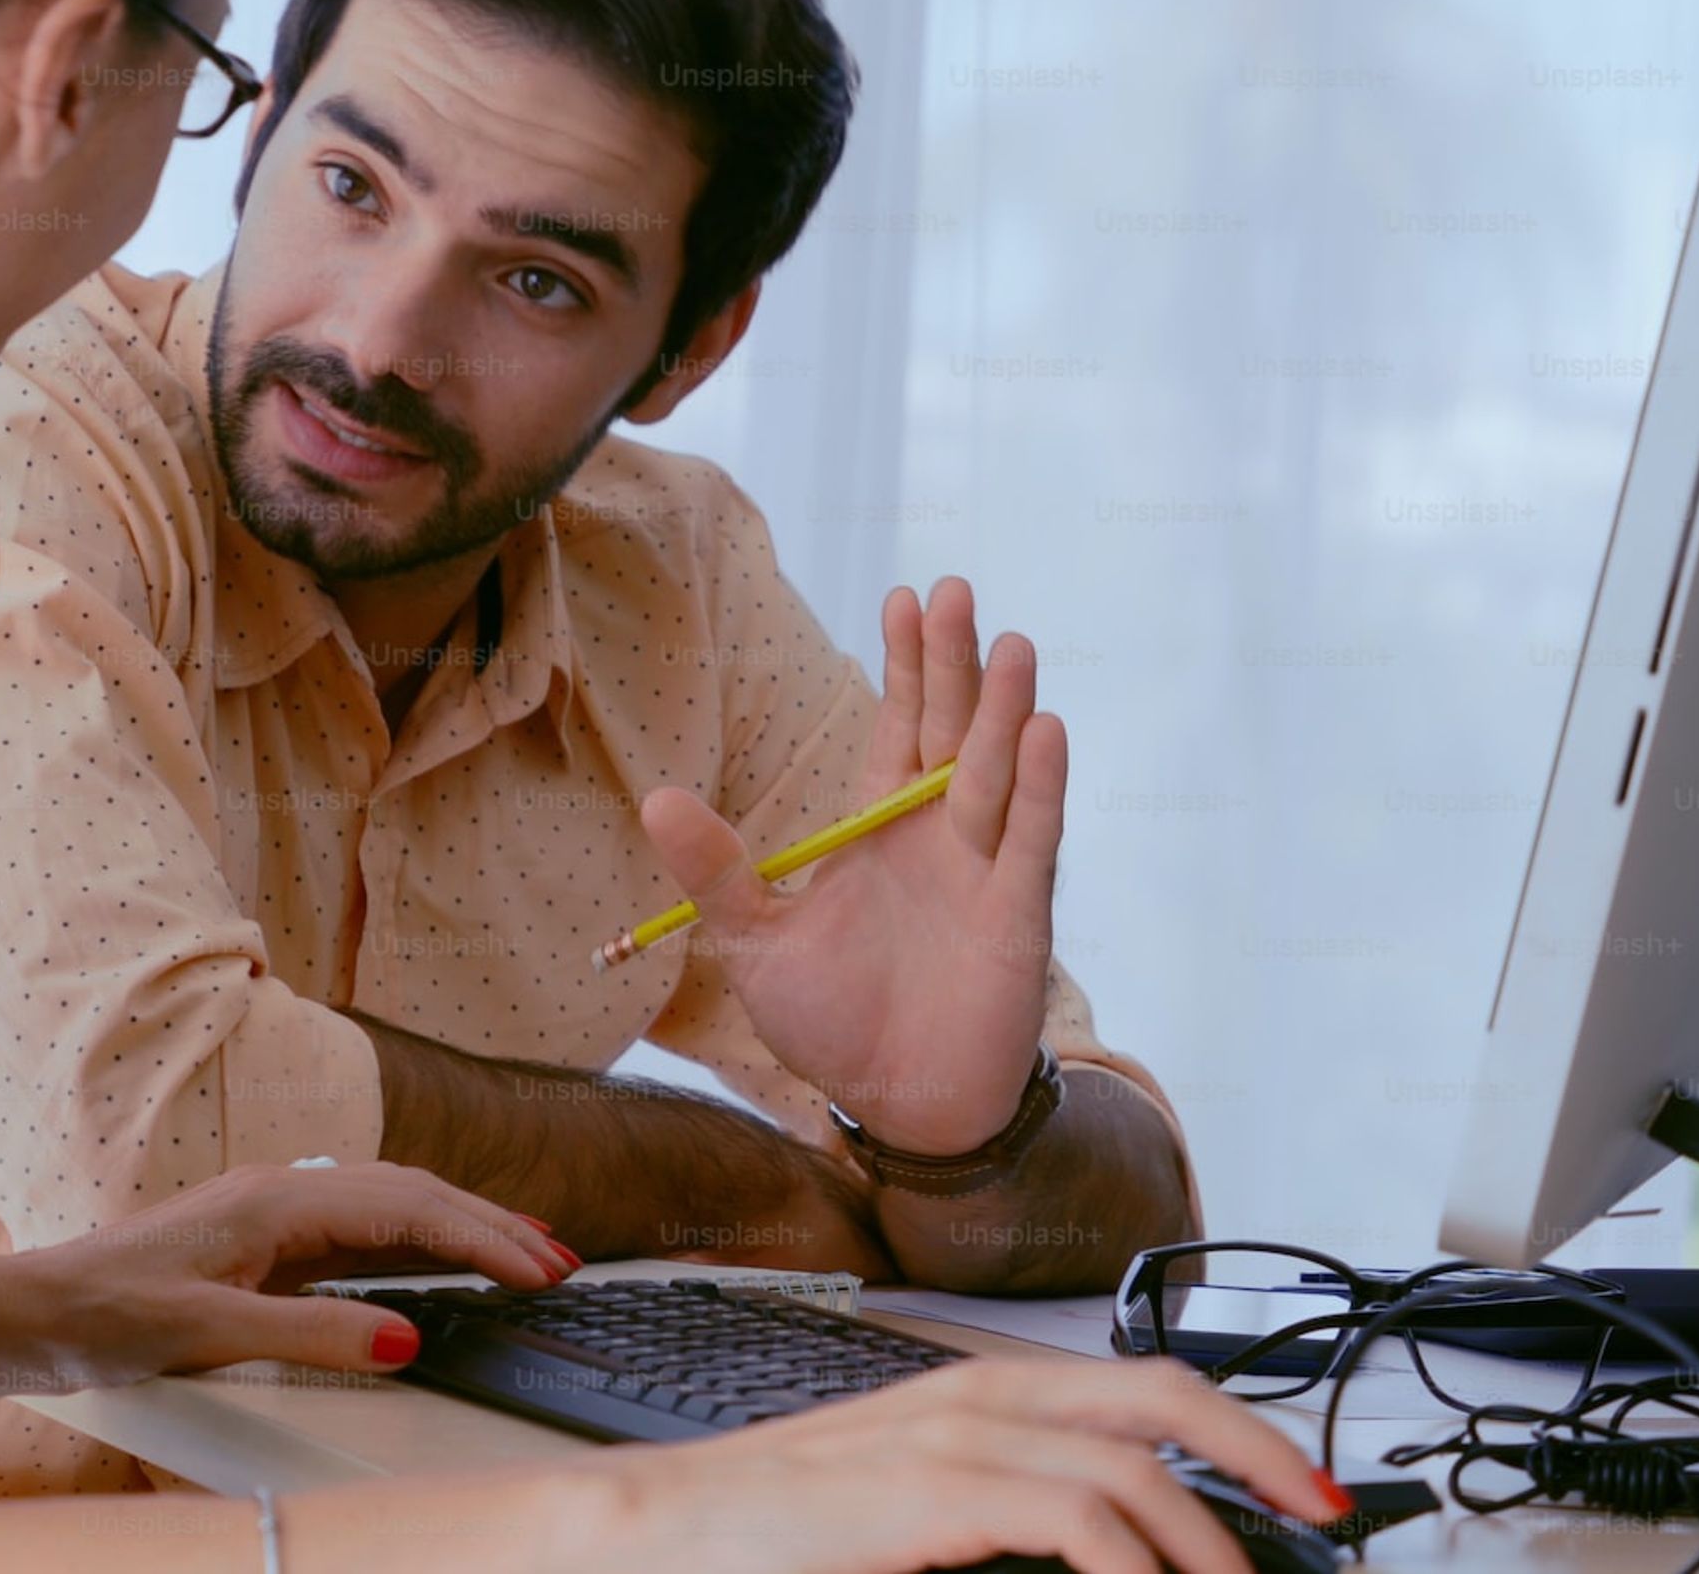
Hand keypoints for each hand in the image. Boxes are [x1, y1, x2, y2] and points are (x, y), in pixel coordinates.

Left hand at [14, 1162, 579, 1388]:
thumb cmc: (103, 1315)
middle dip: (496, 1226)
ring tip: (529, 1253)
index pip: (413, 1211)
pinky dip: (425, 1238)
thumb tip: (409, 1337)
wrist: (29, 1312)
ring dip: (467, 1225)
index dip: (485, 1239)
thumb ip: (312, 1336)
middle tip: (561, 1263)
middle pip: (419, 1196)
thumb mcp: (207, 1336)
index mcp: (285, 1199)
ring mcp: (283, 1209)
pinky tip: (444, 1256)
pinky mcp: (272, 1237)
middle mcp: (292, 1190)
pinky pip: (371, 1227)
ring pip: (400, 1204)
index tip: (541, 1270)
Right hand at [397, 1354, 1351, 1573]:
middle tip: (1328, 1513)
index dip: (1239, 1425)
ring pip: (1127, 1461)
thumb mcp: (922, 1507)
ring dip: (1208, 1531)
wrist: (668, 1526)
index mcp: (986, 1387)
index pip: (1141, 1381)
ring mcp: (955, 1435)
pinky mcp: (929, 1490)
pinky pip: (1068, 1515)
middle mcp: (982, 1392)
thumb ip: (1009, 1511)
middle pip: (1156, 1395)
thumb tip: (1111, 1545)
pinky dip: (1131, 1557)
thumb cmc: (787, 1523)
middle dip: (1259, 1449)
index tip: (1304, 1487)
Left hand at [641, 576, 1061, 1152]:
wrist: (899, 1107)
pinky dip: (1040, 786)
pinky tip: (1044, 728)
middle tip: (956, 592)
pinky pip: (1032, 838)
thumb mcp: (757, 941)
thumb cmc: (833, 1024)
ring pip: (997, 770)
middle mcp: (938, 834)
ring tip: (1010, 643)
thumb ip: (718, 870)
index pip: (898, 726)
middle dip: (954, 663)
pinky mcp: (1019, 913)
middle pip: (950, 729)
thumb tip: (654, 797)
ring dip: (1004, 709)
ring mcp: (984, 868)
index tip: (905, 599)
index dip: (906, 665)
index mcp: (879, 829)